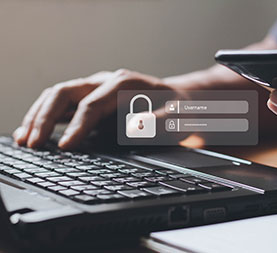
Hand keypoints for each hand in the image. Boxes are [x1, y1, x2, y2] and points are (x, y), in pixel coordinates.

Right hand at [13, 69, 169, 149]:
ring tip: (25, 139)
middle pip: (65, 92)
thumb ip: (160, 122)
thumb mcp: (176, 118)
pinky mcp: (92, 99)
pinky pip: (63, 104)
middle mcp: (105, 81)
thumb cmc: (177, 109)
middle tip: (34, 143)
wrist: (179, 100)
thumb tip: (136, 128)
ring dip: (39, 116)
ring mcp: (96, 88)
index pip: (92, 104)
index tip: (65, 146)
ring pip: (58, 95)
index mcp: (124, 84)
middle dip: (46, 117)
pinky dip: (46, 117)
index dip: (77, 126)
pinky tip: (33, 133)